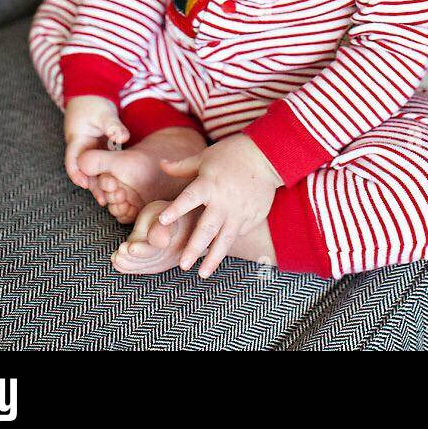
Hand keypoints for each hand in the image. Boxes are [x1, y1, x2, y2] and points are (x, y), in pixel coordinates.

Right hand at [64, 96, 129, 189]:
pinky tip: (117, 184)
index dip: (77, 174)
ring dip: (101, 182)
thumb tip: (123, 137)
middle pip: (84, 170)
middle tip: (104, 200)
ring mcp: (91, 148)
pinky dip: (108, 173)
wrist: (92, 91)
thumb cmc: (93, 101)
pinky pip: (103, 163)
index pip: (73, 161)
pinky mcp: (100, 147)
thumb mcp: (103, 112)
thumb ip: (113, 125)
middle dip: (92, 185)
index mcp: (76, 140)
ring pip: (94, 169)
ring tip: (111, 198)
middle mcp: (82, 147)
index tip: (86, 185)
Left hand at [158, 134, 281, 277]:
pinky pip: (238, 234)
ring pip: (225, 240)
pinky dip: (227, 243)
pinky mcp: (252, 218)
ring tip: (202, 274)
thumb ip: (182, 167)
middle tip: (183, 265)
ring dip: (213, 258)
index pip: (189, 199)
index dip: (176, 209)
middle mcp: (224, 201)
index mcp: (209, 184)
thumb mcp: (205, 157)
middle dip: (194, 248)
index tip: (162, 221)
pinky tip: (219, 252)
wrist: (266, 156)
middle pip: (207, 229)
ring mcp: (240, 212)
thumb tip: (160, 164)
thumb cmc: (231, 154)